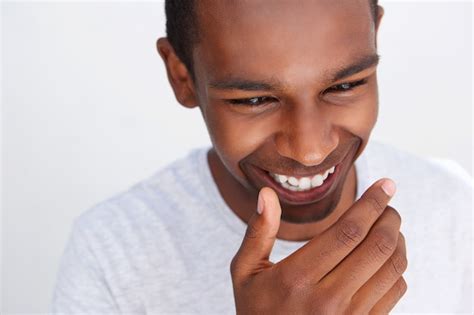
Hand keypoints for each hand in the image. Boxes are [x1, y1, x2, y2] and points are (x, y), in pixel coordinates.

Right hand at [230, 179, 406, 313]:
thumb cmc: (257, 310)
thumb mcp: (245, 272)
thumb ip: (258, 233)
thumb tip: (266, 195)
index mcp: (296, 278)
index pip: (347, 232)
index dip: (371, 203)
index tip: (385, 185)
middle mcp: (327, 299)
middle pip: (376, 247)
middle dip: (389, 217)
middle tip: (388, 203)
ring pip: (391, 269)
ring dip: (397, 240)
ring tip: (390, 226)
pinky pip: (394, 292)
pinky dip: (397, 267)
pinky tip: (387, 256)